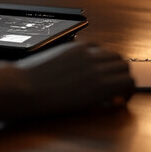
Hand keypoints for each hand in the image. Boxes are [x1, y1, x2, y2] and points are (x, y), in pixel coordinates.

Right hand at [0, 41, 134, 126]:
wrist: (25, 88)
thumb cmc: (31, 79)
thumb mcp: (54, 62)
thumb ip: (72, 63)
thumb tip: (81, 73)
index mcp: (78, 48)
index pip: (103, 51)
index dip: (107, 65)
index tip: (104, 78)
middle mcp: (90, 55)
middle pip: (118, 58)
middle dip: (119, 73)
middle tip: (114, 89)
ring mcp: (96, 70)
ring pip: (125, 68)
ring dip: (123, 81)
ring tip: (117, 97)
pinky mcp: (99, 86)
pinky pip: (123, 84)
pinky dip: (125, 92)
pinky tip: (116, 103)